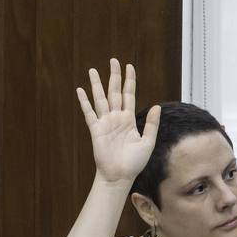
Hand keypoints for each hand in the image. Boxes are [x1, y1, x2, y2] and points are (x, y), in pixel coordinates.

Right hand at [76, 59, 160, 185]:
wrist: (120, 175)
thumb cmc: (135, 162)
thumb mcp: (148, 142)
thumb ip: (151, 124)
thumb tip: (156, 106)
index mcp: (129, 119)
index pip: (129, 95)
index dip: (130, 81)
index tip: (130, 66)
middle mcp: (116, 118)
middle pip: (115, 92)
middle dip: (114, 76)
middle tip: (113, 60)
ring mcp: (105, 123)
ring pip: (101, 99)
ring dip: (97, 85)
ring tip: (92, 70)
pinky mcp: (96, 130)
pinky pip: (89, 113)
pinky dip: (85, 102)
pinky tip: (80, 90)